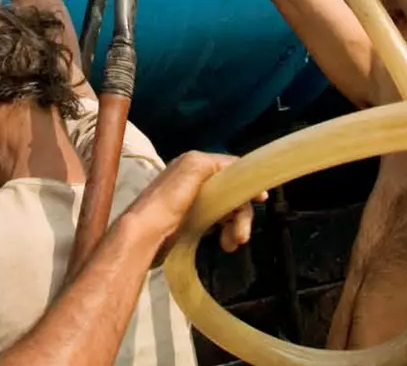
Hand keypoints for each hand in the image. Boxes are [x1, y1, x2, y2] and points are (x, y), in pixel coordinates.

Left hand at [128, 152, 259, 254]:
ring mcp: (193, 202)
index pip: (231, 168)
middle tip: (242, 236)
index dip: (247, 182)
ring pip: (226, 210)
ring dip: (235, 227)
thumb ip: (215, 162)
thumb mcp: (193, 167)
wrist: (144, 234)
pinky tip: (224, 244)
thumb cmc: (168, 199)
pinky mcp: (190, 222)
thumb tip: (236, 165)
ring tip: (231, 244)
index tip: (261, 198)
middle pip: (232, 193)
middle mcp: (195, 180)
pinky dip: (224, 232)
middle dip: (241, 213)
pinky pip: (217, 223)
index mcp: (195, 164)